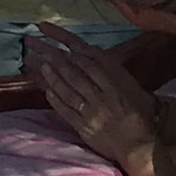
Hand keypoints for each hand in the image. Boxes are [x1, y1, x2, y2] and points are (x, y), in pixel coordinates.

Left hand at [29, 26, 164, 175]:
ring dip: (52, 76)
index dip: (67, 43)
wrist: (140, 143)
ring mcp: (93, 110)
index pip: (88, 57)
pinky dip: (57, 100)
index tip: (50, 32)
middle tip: (35, 44)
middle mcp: (103, 92)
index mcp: (116, 80)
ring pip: (69, 89)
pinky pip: (67, 111)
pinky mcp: (85, 127)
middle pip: (74, 70)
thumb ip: (109, 70)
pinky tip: (47, 91)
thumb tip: (88, 51)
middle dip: (53, 55)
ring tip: (38, 63)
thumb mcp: (128, 85)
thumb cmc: (137, 113)